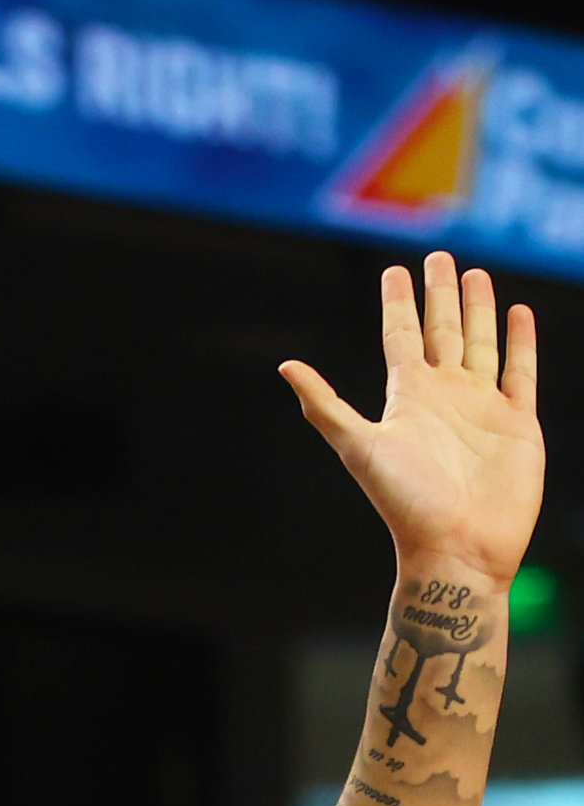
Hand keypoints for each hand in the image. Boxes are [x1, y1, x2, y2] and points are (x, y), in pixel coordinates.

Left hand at [282, 253, 542, 591]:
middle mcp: (443, 397)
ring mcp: (481, 407)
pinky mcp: (517, 421)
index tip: (395, 269)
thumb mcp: (359, 447)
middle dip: (440, 294)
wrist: (455, 549)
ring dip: (478, 310)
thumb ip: (325, 406)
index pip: (400, 337)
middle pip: (441, 331)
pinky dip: (520, 342)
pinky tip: (517, 314)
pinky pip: (520, 371)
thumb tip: (284, 367)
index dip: (398, 303)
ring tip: (474, 273)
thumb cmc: (405, 504)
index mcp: (406, 399)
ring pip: (480, 343)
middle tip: (439, 255)